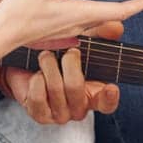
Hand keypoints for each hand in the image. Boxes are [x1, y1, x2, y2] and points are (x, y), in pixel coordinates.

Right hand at [0, 0, 142, 66]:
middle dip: (133, 3)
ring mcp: (70, 27)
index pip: (122, 10)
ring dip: (116, 5)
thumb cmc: (19, 13)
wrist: (0, 34)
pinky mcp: (60, 26)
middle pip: (115, 14)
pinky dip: (97, 5)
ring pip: (101, 16)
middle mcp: (80, 23)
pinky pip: (86, 16)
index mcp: (81, 13)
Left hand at [0, 46, 122, 124]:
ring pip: (55, 88)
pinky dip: (36, 80)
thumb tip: (115, 27)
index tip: (111, 87)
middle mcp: (79, 108)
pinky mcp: (40, 115)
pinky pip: (38, 96)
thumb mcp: (81, 42)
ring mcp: (60, 115)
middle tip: (66, 52)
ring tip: (46, 58)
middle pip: (75, 86)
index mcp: (94, 94)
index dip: (110, 97)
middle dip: (67, 62)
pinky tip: (37, 75)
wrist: (27, 66)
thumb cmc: (59, 56)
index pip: (108, 103)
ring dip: (48, 66)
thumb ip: (99, 34)